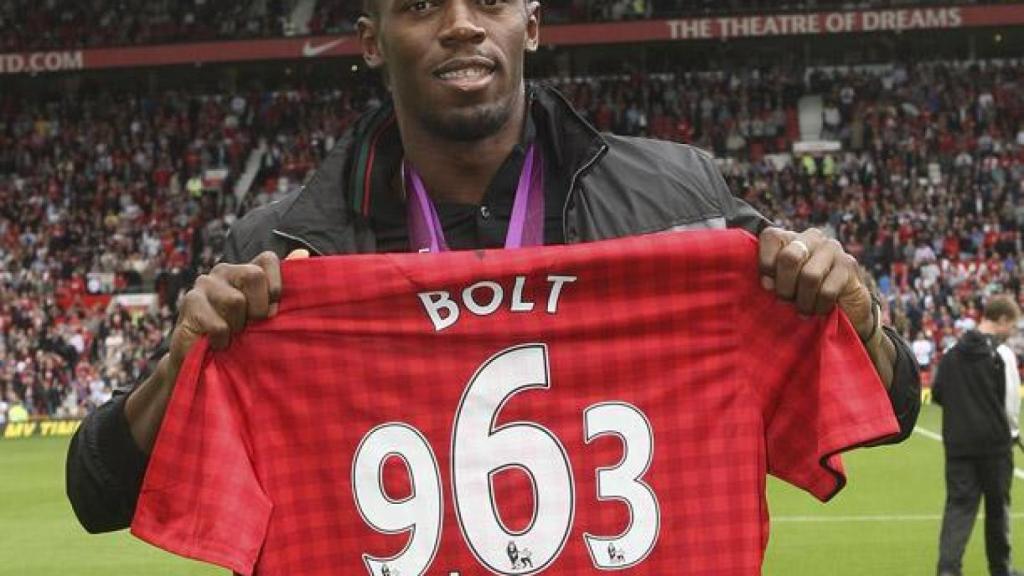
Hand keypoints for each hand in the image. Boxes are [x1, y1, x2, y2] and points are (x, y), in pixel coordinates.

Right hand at [168, 249, 309, 369]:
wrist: (202, 364)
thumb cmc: (240, 337)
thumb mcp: (266, 314)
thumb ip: (282, 287)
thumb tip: (302, 254)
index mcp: (245, 270)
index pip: (268, 259)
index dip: (276, 285)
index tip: (274, 309)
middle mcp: (224, 271)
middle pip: (253, 275)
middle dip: (259, 308)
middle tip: (251, 325)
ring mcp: (204, 284)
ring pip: (235, 300)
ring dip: (238, 326)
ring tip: (232, 334)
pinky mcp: (189, 303)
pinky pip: (218, 323)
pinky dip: (222, 339)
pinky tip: (217, 343)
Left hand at [757, 227, 873, 338]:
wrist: (844, 310)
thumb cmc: (803, 296)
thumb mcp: (780, 286)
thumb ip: (769, 279)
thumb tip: (768, 283)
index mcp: (790, 238)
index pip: (771, 237)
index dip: (765, 265)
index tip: (768, 286)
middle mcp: (812, 237)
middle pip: (789, 257)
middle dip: (785, 286)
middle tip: (786, 301)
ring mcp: (832, 248)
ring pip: (810, 276)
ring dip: (803, 301)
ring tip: (803, 310)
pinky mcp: (849, 265)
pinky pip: (827, 290)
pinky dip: (820, 306)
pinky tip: (820, 310)